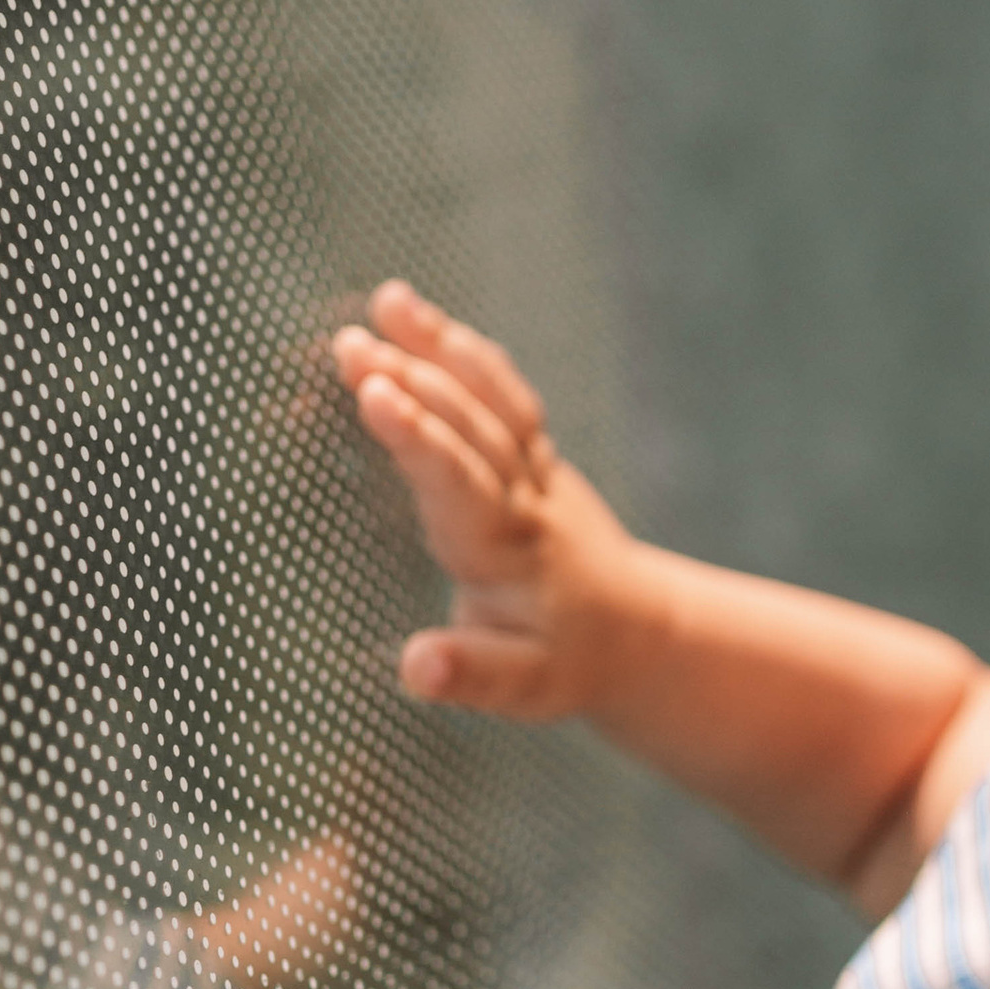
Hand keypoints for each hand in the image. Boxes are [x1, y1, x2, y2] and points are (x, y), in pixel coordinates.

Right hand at [331, 282, 636, 722]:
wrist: (640, 633)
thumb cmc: (570, 660)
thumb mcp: (521, 686)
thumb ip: (468, 676)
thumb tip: (416, 668)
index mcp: (506, 552)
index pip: (459, 483)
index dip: (418, 438)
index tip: (375, 394)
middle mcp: (524, 501)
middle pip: (471, 428)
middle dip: (414, 381)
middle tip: (349, 344)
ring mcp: (535, 472)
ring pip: (492, 399)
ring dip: (441, 348)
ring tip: (388, 302)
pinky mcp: (536, 457)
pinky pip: (505, 393)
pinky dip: (465, 354)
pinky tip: (419, 318)